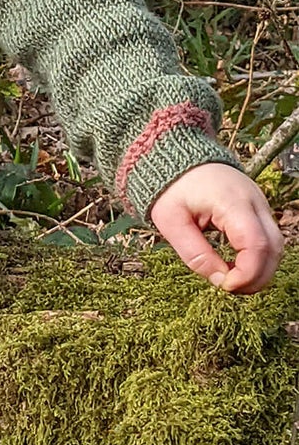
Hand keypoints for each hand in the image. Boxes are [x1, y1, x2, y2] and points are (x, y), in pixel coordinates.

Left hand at [148, 162, 283, 293]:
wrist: (176, 156)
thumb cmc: (171, 188)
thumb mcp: (170, 221)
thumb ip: (194, 253)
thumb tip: (220, 281)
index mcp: (231, 200)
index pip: (256, 244)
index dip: (247, 273)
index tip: (225, 286)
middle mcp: (254, 200)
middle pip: (273, 248)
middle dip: (256, 276)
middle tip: (229, 288)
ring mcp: (260, 203)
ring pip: (275, 245)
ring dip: (259, 269)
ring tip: (231, 280)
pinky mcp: (258, 208)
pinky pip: (268, 238)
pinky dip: (258, 257)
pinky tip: (236, 267)